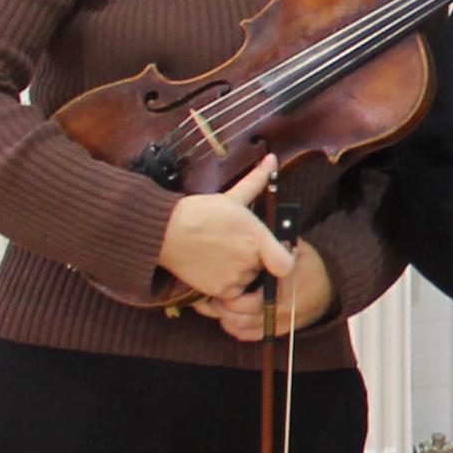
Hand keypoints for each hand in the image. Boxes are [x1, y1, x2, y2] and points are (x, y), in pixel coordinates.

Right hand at [159, 155, 295, 301]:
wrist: (166, 232)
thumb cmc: (200, 212)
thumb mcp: (232, 197)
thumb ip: (256, 181)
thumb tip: (272, 158)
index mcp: (256, 237)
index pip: (286, 263)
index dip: (285, 259)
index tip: (277, 252)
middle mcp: (248, 260)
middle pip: (263, 268)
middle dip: (255, 259)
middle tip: (235, 245)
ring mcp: (234, 277)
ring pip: (248, 280)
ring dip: (241, 272)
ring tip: (222, 253)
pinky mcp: (219, 291)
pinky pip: (233, 294)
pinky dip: (227, 284)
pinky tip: (214, 266)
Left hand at [194, 238, 331, 342]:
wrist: (332, 286)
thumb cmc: (310, 264)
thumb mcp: (297, 248)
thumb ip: (276, 242)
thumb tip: (257, 229)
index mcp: (283, 290)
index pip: (246, 302)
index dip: (227, 297)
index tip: (216, 287)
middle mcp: (281, 310)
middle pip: (240, 318)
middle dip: (221, 309)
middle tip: (209, 297)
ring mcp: (280, 323)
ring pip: (242, 329)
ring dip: (225, 319)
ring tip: (214, 306)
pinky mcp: (279, 330)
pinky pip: (250, 336)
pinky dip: (236, 329)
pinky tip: (228, 318)